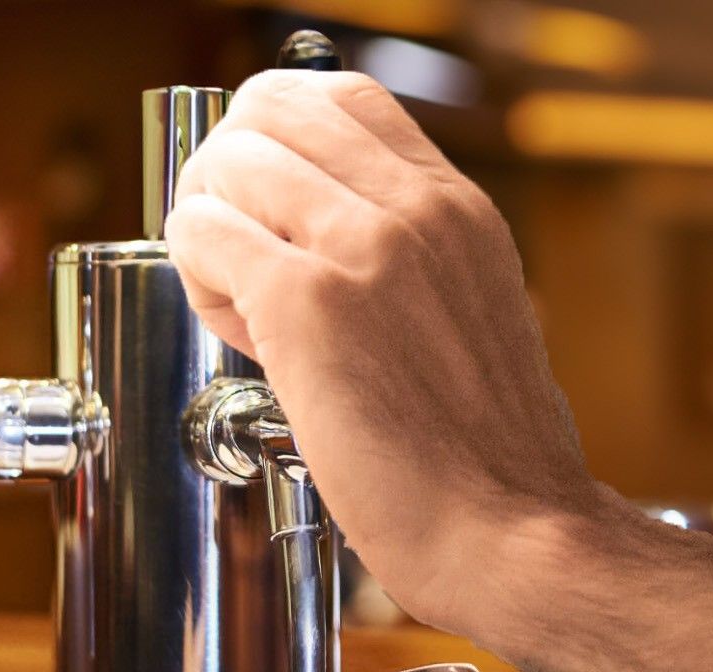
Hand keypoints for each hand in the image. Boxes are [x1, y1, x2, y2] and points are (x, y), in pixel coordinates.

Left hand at [166, 71, 607, 638]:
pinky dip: (199, 278)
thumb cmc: (489, 462)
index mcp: (458, 210)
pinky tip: (244, 335)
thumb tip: (330, 243)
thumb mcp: (476, 315)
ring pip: (225, 165)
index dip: (285, 146)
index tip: (278, 212)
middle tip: (243, 254)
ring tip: (246, 305)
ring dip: (211, 229)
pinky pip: (200, 233)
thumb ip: (416, 260)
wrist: (513, 533)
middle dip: (233, 177)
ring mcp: (363, 249)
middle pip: (270, 108)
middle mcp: (415, 211)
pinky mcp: (308, 305)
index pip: (342, 98)